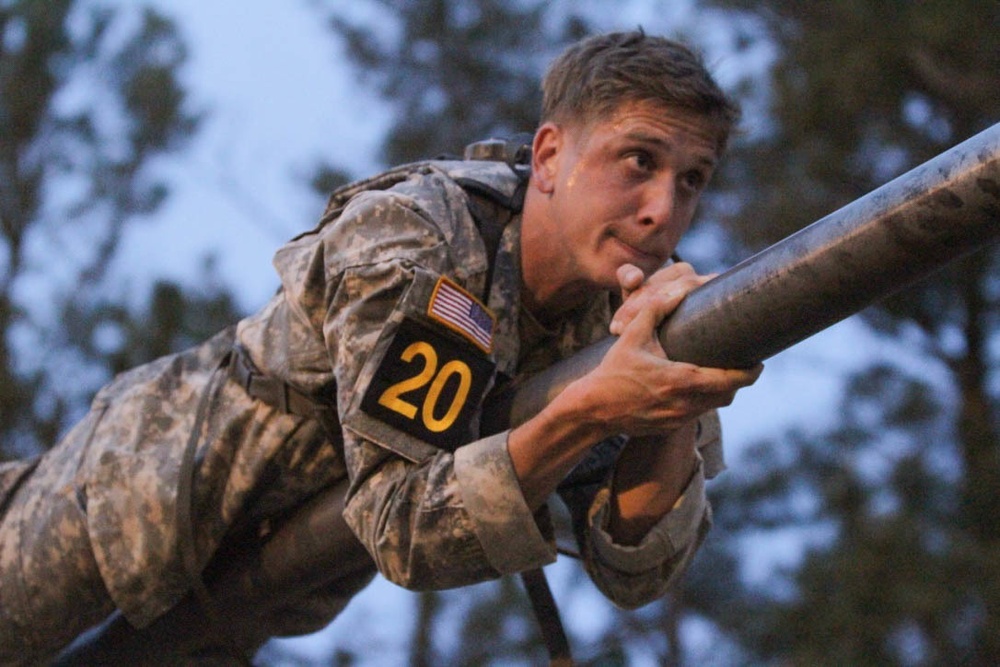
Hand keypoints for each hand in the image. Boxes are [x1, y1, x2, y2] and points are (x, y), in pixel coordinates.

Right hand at [581, 274, 760, 437]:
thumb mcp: (632, 336)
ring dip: (720, 390)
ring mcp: (678, 419)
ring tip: (720, 371)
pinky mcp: (668, 428)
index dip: (751, 372)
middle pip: (728, 395)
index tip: (759, 360)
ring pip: (713, 406)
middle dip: (738, 380)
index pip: (732, 379)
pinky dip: (700, 401)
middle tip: (742, 362)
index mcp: (682, 380)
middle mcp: (685, 404)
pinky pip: (695, 414)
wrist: (592, 410)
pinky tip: (693, 387)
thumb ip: (655, 309)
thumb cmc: (613, 371)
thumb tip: (678, 289)